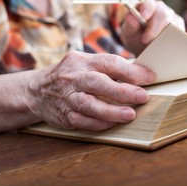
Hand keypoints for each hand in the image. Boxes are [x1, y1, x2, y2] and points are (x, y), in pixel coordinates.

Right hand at [25, 51, 155, 130]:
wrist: (37, 91)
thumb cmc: (70, 75)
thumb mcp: (84, 63)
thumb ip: (108, 67)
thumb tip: (141, 73)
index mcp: (81, 61)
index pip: (108, 62)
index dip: (130, 70)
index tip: (149, 77)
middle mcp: (72, 77)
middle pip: (97, 83)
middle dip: (121, 90)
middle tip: (143, 96)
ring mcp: (66, 97)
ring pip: (88, 105)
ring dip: (111, 111)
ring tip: (130, 114)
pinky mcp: (63, 115)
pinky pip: (82, 121)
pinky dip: (99, 123)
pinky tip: (113, 123)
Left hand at [121, 0, 184, 54]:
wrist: (145, 50)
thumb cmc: (135, 38)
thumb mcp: (129, 33)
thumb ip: (130, 25)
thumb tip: (130, 16)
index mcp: (145, 5)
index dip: (147, 6)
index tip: (144, 16)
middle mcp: (160, 8)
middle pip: (162, 14)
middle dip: (154, 28)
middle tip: (145, 40)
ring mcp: (171, 16)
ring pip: (172, 24)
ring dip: (162, 37)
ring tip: (152, 45)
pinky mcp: (179, 26)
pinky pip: (179, 33)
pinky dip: (170, 41)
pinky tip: (162, 46)